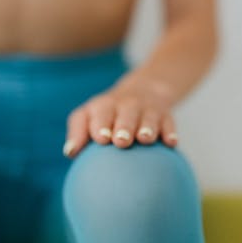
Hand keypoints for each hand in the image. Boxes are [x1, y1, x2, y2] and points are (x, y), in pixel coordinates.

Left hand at [62, 76, 178, 157]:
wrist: (144, 89)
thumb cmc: (108, 113)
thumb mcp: (90, 116)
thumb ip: (78, 133)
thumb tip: (69, 153)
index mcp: (104, 106)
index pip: (99, 112)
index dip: (100, 124)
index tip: (101, 139)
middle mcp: (125, 104)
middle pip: (125, 113)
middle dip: (123, 126)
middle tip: (121, 141)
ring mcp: (147, 108)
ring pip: (148, 116)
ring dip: (147, 127)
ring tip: (145, 139)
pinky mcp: (165, 114)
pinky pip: (169, 121)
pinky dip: (170, 131)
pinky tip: (171, 143)